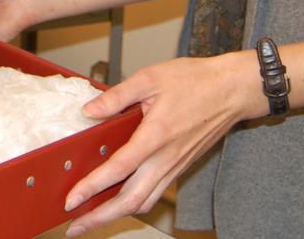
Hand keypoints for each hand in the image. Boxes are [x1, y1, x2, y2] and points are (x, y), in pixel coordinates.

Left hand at [64, 52, 265, 235]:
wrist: (232, 90)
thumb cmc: (194, 81)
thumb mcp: (149, 78)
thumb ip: (117, 97)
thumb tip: (89, 110)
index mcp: (156, 136)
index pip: (118, 170)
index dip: (92, 187)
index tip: (71, 200)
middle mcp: (166, 159)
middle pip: (130, 200)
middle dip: (100, 217)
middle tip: (75, 227)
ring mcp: (175, 166)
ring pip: (144, 202)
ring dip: (116, 215)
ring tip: (91, 219)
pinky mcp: (180, 166)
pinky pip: (155, 193)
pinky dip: (134, 203)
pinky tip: (119, 200)